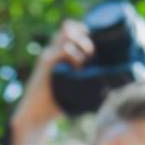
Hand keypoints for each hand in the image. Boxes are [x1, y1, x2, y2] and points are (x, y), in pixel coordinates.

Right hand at [12, 20, 92, 135]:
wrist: (35, 116)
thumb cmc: (54, 106)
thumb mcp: (72, 92)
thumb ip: (85, 87)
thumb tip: (109, 91)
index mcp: (56, 55)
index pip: (69, 31)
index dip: (83, 32)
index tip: (94, 46)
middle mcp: (51, 51)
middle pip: (69, 28)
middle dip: (85, 38)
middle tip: (92, 54)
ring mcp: (48, 56)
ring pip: (67, 34)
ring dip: (82, 43)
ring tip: (87, 58)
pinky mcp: (46, 64)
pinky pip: (64, 50)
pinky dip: (76, 56)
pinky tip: (79, 68)